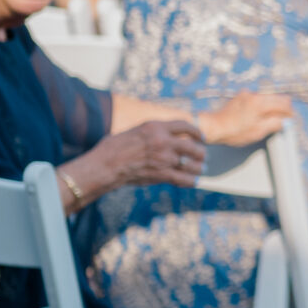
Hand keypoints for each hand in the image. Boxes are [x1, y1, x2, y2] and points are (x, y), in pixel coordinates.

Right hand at [84, 119, 208, 195]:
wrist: (104, 165)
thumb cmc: (113, 148)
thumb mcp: (135, 131)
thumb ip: (152, 133)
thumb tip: (162, 135)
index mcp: (156, 127)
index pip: (185, 126)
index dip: (196, 132)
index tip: (201, 137)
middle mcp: (163, 140)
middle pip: (193, 146)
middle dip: (201, 152)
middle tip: (203, 156)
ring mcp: (164, 158)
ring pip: (192, 164)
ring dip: (198, 168)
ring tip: (201, 169)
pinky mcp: (162, 174)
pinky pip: (183, 179)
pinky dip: (191, 181)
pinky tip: (194, 181)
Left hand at [195, 93, 292, 146]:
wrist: (213, 127)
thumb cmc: (234, 131)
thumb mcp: (258, 132)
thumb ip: (275, 124)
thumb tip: (285, 121)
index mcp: (260, 103)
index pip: (284, 103)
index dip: (289, 112)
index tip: (289, 120)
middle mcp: (254, 95)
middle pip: (277, 97)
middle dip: (282, 108)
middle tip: (281, 120)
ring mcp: (247, 94)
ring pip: (267, 98)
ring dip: (271, 107)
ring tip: (268, 120)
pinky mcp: (241, 97)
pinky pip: (257, 99)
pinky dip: (262, 106)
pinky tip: (257, 117)